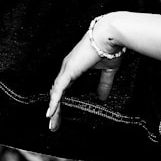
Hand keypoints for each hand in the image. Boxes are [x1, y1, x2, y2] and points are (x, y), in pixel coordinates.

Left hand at [46, 16, 123, 131]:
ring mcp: (67, 68)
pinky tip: (51, 113)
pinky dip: (54, 101)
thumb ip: (103, 84)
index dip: (61, 101)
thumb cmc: (110, 48)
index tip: (60, 115)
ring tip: (52, 124)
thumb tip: (102, 98)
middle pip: (57, 92)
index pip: (64, 88)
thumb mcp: (107, 70)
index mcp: (74, 67)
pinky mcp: (69, 70)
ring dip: (54, 109)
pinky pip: (59, 89)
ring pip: (56, 93)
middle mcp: (68, 68)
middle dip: (55, 109)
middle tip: (54, 125)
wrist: (110, 35)